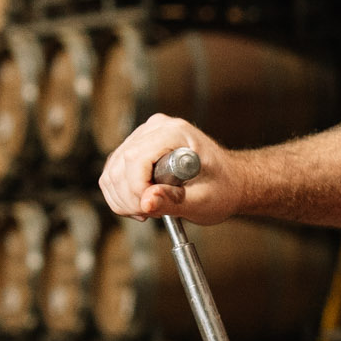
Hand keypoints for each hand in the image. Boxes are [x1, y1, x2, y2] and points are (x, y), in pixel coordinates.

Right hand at [99, 116, 243, 222]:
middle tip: (152, 213)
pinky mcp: (135, 148)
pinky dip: (121, 195)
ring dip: (124, 199)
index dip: (136, 189)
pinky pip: (113, 174)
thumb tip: (146, 202)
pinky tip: (143, 202)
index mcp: (176, 133)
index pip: (135, 159)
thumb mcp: (204, 200)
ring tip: (151, 207)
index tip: (150, 209)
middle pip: (119, 166)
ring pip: (111, 172)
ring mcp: (143, 135)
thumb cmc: (222, 187)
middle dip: (130, 198)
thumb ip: (174, 201)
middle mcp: (156, 128)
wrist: (229, 181)